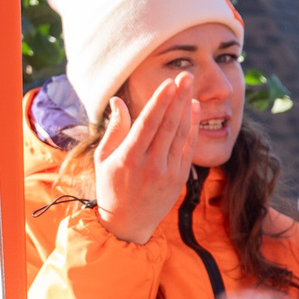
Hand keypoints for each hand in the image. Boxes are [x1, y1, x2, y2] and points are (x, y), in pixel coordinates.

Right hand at [93, 75, 198, 244]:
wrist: (128, 224)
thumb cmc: (111, 186)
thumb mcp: (104, 157)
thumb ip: (115, 128)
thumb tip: (118, 100)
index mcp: (129, 158)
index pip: (148, 124)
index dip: (160, 102)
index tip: (169, 83)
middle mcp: (151, 165)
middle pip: (168, 125)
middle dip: (178, 98)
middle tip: (186, 75)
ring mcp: (168, 173)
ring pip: (180, 134)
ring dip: (187, 108)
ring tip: (190, 85)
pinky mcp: (180, 179)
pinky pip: (188, 147)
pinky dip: (192, 126)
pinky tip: (194, 108)